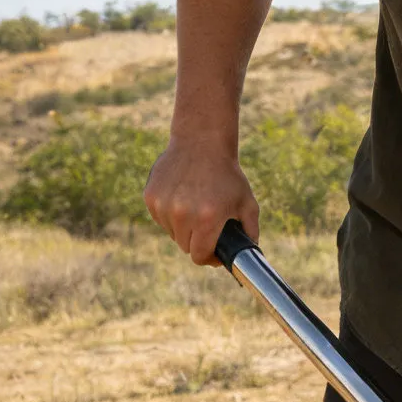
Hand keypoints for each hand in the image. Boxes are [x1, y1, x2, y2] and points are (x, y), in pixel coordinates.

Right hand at [144, 141, 259, 266]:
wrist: (201, 143)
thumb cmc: (228, 176)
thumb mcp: (248, 205)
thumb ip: (251, 233)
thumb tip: (250, 255)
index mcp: (206, 219)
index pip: (198, 256)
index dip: (208, 258)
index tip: (215, 253)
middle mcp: (181, 214)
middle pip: (185, 246)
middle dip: (197, 243)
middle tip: (207, 230)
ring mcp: (163, 204)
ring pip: (172, 233)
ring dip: (183, 229)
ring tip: (195, 212)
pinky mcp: (150, 196)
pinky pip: (160, 218)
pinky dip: (170, 216)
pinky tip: (181, 201)